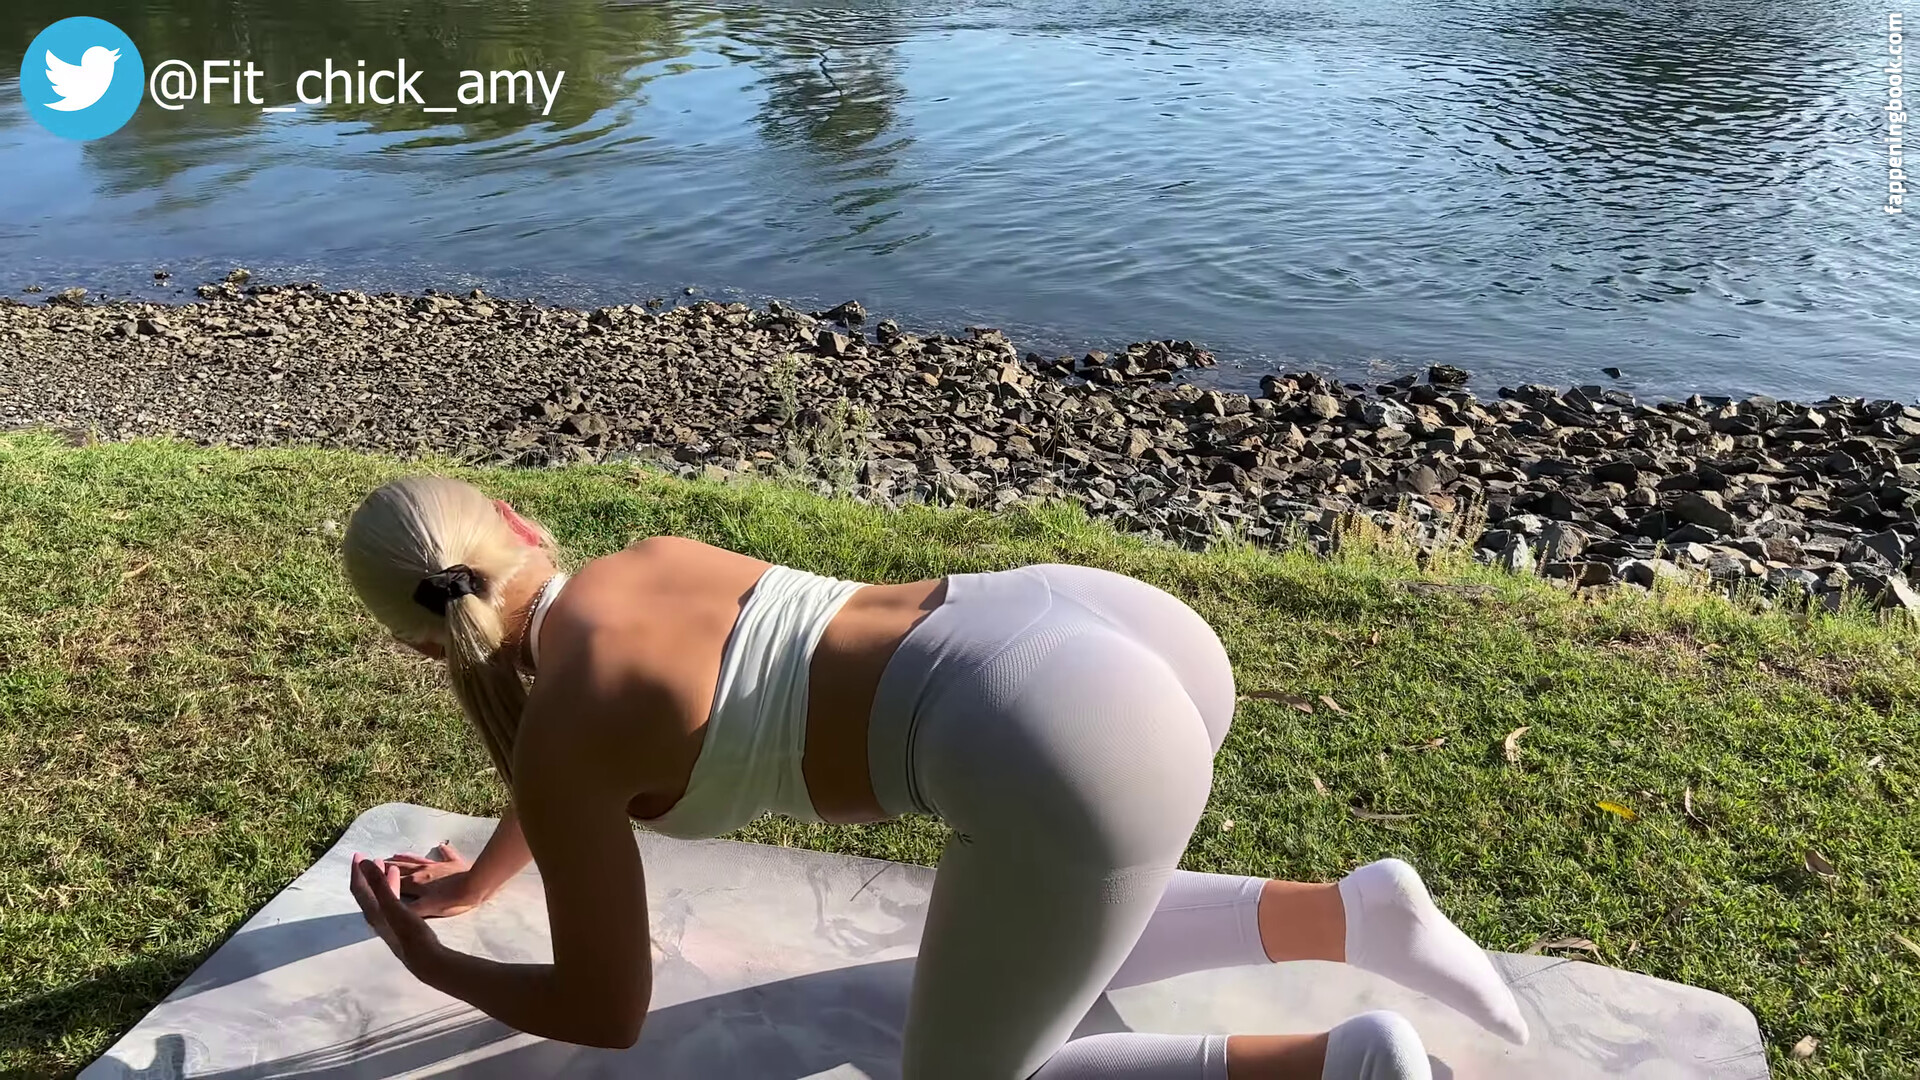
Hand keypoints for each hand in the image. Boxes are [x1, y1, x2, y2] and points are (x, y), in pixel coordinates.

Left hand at [350, 853, 440, 971]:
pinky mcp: (399, 924)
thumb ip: (379, 884)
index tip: (358, 854)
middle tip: (372, 859)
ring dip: (382, 881)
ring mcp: (387, 921)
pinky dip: (392, 889)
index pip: (359, 888)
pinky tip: (401, 888)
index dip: (357, 871)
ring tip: (389, 869)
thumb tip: (364, 863)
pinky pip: (391, 901)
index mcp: (372, 911)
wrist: (424, 957)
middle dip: (369, 874)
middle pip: (368, 892)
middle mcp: (376, 916)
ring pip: (380, 896)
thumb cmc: (410, 932)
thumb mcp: (394, 906)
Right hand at [386, 842, 488, 917]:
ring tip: (396, 854)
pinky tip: (442, 845)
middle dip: (389, 866)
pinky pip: (447, 854)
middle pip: (402, 868)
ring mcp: (438, 865)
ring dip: (406, 858)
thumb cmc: (451, 901)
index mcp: (415, 883)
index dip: (381, 877)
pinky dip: (444, 850)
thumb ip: (408, 910)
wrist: (475, 886)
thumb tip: (391, 910)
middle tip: (377, 861)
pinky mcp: (454, 862)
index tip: (369, 871)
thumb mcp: (427, 910)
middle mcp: (422, 871)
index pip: (394, 880)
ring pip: (418, 860)